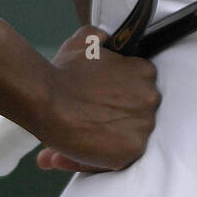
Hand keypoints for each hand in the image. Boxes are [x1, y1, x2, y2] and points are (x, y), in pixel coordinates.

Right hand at [36, 24, 160, 172]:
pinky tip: (82, 149)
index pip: (141, 87)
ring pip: (129, 136)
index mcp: (145, 72)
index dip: (120, 96)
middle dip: (117, 116)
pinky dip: (103, 157)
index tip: (102, 100)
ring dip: (110, 137)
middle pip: (139, 112)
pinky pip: (120, 157)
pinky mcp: (131, 150)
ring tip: (84, 134)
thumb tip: (104, 38)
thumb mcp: (84, 42)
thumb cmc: (63, 71)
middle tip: (90, 117)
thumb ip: (100, 38)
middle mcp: (151, 98)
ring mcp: (143, 125)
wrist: (46, 99)